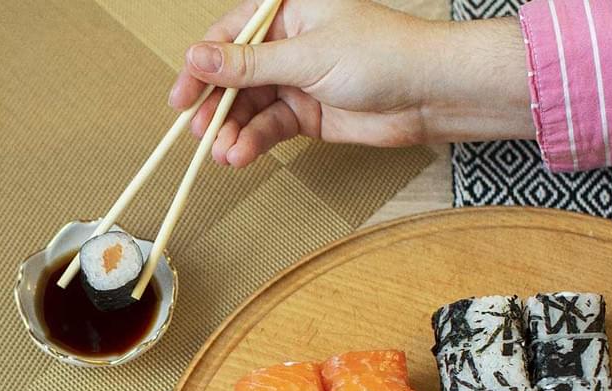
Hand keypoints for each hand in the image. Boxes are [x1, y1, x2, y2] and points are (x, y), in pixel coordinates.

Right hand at [169, 0, 534, 166]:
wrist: (430, 94)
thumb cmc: (383, 55)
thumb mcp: (306, 56)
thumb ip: (247, 64)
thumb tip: (197, 58)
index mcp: (287, 10)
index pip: (229, 36)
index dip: (202, 67)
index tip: (181, 96)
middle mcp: (288, 43)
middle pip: (234, 76)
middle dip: (215, 107)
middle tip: (197, 132)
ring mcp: (296, 79)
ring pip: (249, 107)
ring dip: (233, 131)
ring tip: (223, 152)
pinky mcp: (306, 113)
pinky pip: (269, 127)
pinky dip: (254, 142)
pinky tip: (242, 155)